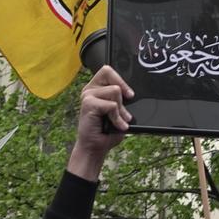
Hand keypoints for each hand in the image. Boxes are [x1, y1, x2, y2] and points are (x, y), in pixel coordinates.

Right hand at [67, 65, 133, 181]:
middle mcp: (89, 89)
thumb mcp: (118, 111)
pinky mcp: (88, 104)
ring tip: (119, 120)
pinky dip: (117, 117)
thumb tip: (131, 92)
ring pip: (115, 91)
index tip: (129, 94)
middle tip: (128, 101)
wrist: (95, 148)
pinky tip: (116, 125)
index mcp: (96, 88)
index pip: (108, 70)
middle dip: (122, 88)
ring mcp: (87, 96)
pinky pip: (112, 105)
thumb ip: (121, 98)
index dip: (120, 79)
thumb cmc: (107, 130)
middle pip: (110, 73)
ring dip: (121, 109)